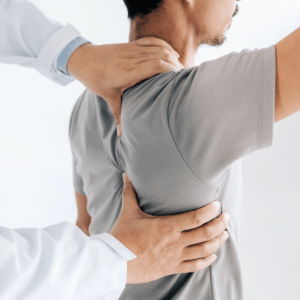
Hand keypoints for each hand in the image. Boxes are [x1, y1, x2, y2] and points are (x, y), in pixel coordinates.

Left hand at [67, 38, 181, 136]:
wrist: (82, 59)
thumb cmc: (95, 79)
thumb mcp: (108, 97)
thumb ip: (119, 115)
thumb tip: (122, 135)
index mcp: (128, 72)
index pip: (156, 65)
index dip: (170, 70)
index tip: (179, 79)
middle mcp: (132, 58)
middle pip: (162, 56)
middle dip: (176, 65)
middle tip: (184, 78)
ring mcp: (132, 49)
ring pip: (159, 47)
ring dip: (173, 56)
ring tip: (181, 69)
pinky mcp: (131, 44)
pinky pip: (152, 41)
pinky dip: (165, 45)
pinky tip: (173, 53)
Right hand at [110, 173, 229, 283]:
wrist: (115, 262)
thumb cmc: (123, 236)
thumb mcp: (128, 212)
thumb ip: (130, 192)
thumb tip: (126, 175)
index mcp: (167, 226)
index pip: (196, 217)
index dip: (210, 211)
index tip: (217, 205)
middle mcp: (175, 242)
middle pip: (206, 234)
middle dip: (220, 225)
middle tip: (227, 217)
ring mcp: (175, 256)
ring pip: (204, 250)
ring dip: (217, 242)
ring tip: (225, 234)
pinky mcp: (172, 267)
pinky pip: (194, 265)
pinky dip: (206, 260)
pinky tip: (213, 255)